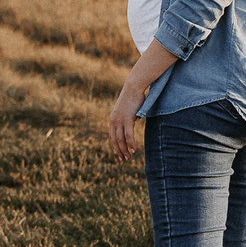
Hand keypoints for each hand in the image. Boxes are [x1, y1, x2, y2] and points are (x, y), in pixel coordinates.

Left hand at [108, 41, 177, 161]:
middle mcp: (114, 120)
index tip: (118, 153)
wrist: (134, 86)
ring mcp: (120, 120)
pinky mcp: (127, 119)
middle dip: (119, 151)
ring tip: (128, 157)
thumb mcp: (129, 109)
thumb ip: (129, 117)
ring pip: (120, 140)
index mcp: (112, 119)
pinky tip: (134, 150)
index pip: (111, 136)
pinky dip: (131, 143)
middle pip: (115, 140)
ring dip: (125, 150)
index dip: (114, 146)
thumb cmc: (134, 96)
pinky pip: (128, 135)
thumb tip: (134, 121)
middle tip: (123, 159)